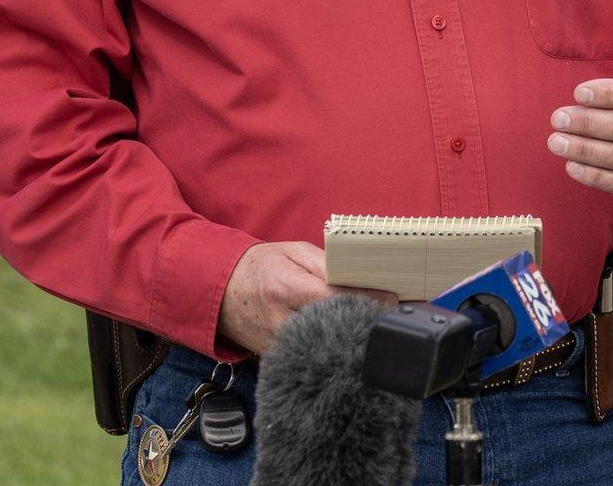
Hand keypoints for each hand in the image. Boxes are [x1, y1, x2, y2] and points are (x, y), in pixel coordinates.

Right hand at [216, 241, 391, 354]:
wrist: (221, 292)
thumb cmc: (261, 267)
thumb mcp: (293, 252)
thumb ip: (326, 263)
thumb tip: (360, 274)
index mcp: (284, 288)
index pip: (333, 298)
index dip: (366, 300)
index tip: (392, 299)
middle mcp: (280, 320)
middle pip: (332, 327)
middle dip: (364, 321)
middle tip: (390, 315)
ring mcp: (277, 345)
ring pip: (324, 348)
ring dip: (352, 338)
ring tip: (375, 328)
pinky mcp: (277, 360)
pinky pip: (311, 357)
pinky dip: (333, 349)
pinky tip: (350, 341)